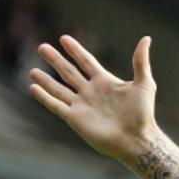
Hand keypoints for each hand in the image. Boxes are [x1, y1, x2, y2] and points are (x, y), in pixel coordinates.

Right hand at [28, 35, 158, 162]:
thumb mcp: (145, 84)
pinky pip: (56, 105)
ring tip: (32, 70)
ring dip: (46, 79)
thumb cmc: (143, 114)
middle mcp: (91, 92)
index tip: (64, 38)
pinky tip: (33, 87)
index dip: (75, 51)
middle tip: (42, 47)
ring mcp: (82, 106)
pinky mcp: (75, 119)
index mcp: (105, 82)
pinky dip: (44, 97)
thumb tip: (146, 38)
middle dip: (55, 60)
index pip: (86, 62)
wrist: (136, 140)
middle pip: (69, 72)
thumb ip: (141, 62)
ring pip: (59, 88)